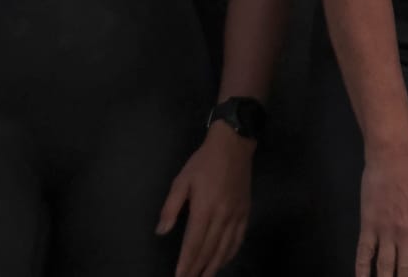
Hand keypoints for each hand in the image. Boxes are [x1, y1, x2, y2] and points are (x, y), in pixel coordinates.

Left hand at [156, 125, 254, 276]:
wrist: (233, 145)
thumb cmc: (203, 162)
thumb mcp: (181, 180)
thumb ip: (171, 207)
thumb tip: (162, 231)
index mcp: (205, 208)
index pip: (194, 242)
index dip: (187, 262)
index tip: (179, 276)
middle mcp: (222, 215)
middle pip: (210, 249)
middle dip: (198, 269)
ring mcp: (236, 215)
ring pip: (226, 248)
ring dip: (214, 266)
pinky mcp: (246, 212)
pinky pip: (239, 238)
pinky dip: (231, 253)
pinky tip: (223, 261)